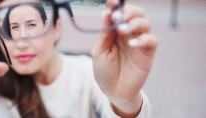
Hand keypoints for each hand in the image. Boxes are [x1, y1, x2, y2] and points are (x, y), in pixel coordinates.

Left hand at [91, 0, 156, 115]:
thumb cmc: (105, 71)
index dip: (117, 5)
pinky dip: (143, 39)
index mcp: (115, 31)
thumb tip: (106, 12)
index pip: (119, 13)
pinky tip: (132, 44)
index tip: (110, 1)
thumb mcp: (99, 52)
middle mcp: (128, 34)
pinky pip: (151, 40)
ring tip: (122, 30)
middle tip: (118, 17)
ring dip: (134, 23)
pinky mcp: (147, 53)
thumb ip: (104, 34)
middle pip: (136, 13)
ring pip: (145, 23)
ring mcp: (139, 42)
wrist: (113, 91)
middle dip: (129, 11)